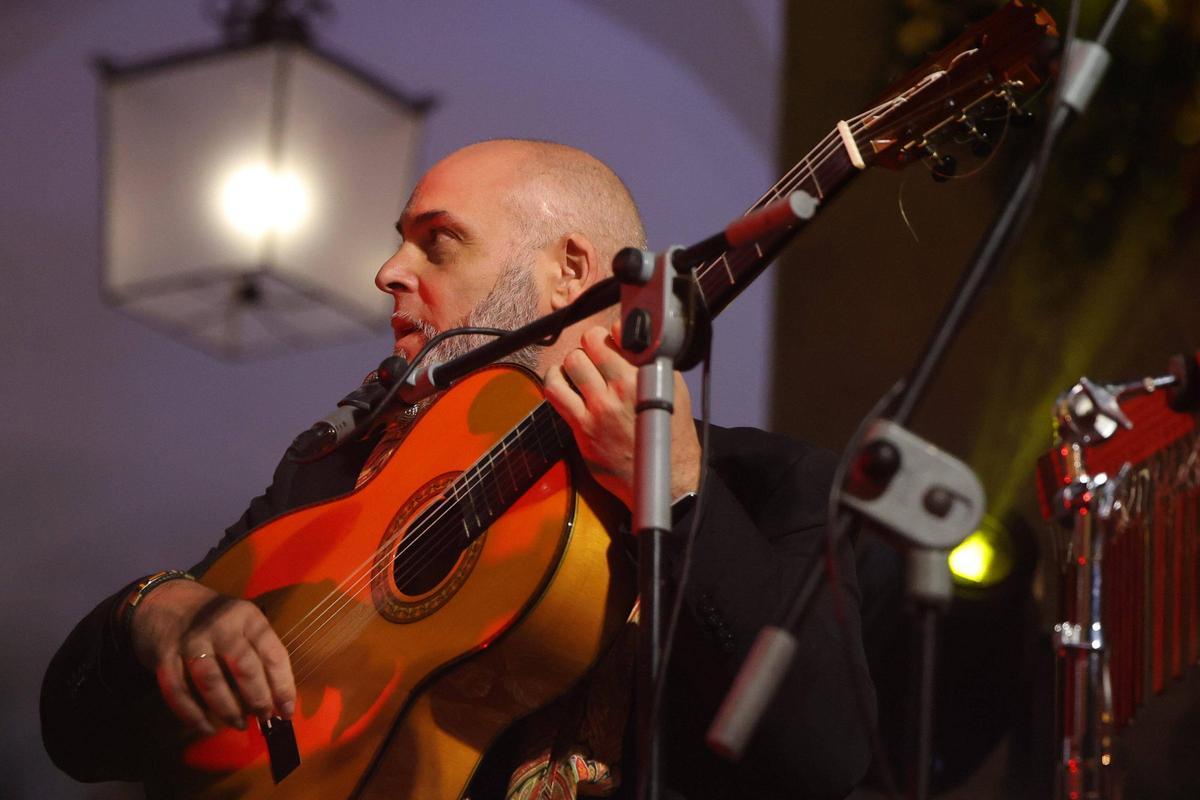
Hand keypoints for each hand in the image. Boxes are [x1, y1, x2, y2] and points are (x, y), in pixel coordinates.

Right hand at [128, 579, 295, 735]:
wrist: (165, 601)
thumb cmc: (214, 620)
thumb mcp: (242, 624)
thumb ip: (258, 653)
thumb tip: (275, 700)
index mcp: (248, 618)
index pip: (273, 654)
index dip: (283, 686)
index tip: (287, 711)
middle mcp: (222, 626)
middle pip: (244, 667)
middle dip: (258, 698)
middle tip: (263, 718)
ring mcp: (191, 640)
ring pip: (211, 681)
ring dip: (227, 709)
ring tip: (238, 724)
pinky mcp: (165, 656)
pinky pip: (178, 691)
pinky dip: (193, 714)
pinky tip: (206, 727)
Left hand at [543, 321, 700, 509]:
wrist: (665, 480)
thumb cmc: (672, 435)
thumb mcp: (674, 389)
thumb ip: (652, 362)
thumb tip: (632, 339)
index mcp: (644, 376)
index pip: (616, 333)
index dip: (612, 334)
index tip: (612, 341)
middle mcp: (619, 389)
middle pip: (589, 344)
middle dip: (590, 345)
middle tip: (595, 355)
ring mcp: (597, 409)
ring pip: (570, 363)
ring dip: (573, 361)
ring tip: (580, 368)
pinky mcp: (582, 428)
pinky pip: (555, 392)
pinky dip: (554, 379)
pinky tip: (560, 380)